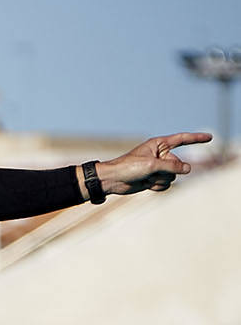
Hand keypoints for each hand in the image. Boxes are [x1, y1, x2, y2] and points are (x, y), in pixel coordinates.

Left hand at [97, 131, 212, 196]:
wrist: (114, 180)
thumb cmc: (129, 167)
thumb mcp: (152, 165)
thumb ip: (172, 166)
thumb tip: (188, 169)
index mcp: (159, 144)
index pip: (182, 139)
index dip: (196, 139)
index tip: (209, 138)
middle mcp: (161, 155)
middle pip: (177, 164)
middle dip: (167, 171)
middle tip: (152, 172)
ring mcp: (158, 167)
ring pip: (172, 176)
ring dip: (160, 180)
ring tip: (146, 178)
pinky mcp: (154, 178)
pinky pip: (165, 184)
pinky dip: (157, 186)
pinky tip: (146, 184)